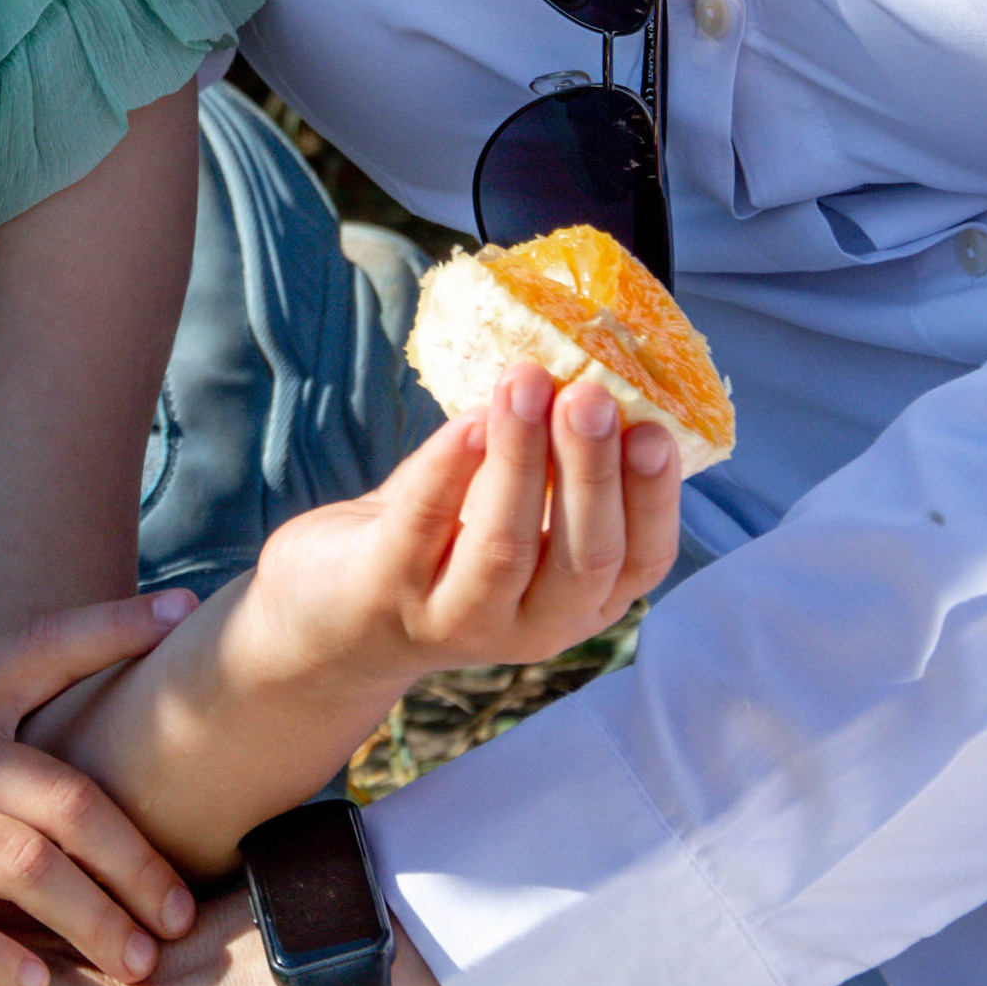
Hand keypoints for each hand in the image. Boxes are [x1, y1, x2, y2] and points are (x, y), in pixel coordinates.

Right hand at [0, 596, 199, 985]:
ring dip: (89, 918)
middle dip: (135, 861)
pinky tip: (34, 985)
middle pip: (64, 795)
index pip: (45, 645)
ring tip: (135, 963)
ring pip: (19, 860)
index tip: (186, 605)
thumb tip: (72, 798)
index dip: (115, 627)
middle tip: (181, 916)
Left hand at [245, 364, 677, 705]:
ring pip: (505, 546)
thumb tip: (582, 359)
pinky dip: (448, 469)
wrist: (331, 608)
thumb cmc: (442, 538)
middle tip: (591, 394)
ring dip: (521, 458)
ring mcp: (459, 619)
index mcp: (581, 599)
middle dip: (592, 471)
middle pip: (583, 558)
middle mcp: (534, 625)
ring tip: (526, 381)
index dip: (653, 499)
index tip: (655, 429)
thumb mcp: (511, 506)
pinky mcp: (388, 596)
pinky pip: (423, 526)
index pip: (640, 560)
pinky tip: (467, 421)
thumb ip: (551, 458)